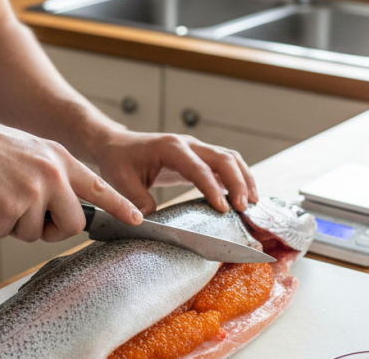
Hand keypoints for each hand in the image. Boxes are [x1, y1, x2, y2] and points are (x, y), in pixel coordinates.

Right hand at [0, 110, 142, 242]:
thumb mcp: (31, 152)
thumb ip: (54, 177)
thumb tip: (68, 211)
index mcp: (59, 159)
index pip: (98, 187)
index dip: (119, 207)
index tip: (137, 219)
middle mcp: (52, 174)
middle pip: (72, 225)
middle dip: (53, 230)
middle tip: (28, 217)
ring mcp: (31, 191)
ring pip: (35, 234)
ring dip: (13, 225)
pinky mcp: (8, 207)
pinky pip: (5, 233)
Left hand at [92, 131, 258, 215]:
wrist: (116, 145)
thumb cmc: (118, 162)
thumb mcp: (121, 183)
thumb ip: (137, 202)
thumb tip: (150, 224)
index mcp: (170, 148)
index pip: (198, 168)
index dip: (213, 188)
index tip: (224, 209)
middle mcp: (187, 144)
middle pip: (223, 158)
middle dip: (238, 182)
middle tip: (244, 208)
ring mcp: (196, 149)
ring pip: (230, 158)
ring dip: (244, 178)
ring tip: (253, 203)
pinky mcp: (199, 157)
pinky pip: (225, 164)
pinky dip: (238, 178)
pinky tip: (244, 197)